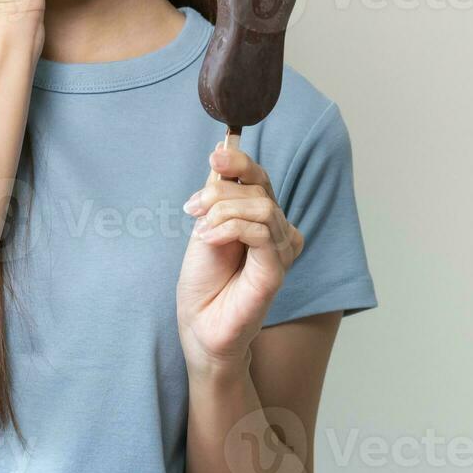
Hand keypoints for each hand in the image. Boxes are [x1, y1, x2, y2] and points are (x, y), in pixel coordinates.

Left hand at [176, 142, 304, 379]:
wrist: (198, 322)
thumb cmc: (203, 277)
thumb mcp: (205, 223)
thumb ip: (218, 191)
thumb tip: (222, 150)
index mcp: (261, 218)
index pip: (260, 178)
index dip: (240, 162)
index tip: (215, 158)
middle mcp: (278, 231)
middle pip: (260, 187)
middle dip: (219, 191)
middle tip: (192, 208)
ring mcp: (281, 250)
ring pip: (262, 206)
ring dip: (223, 211)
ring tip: (200, 229)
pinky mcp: (277, 269)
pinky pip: (261, 232)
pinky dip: (229, 228)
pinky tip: (208, 239)